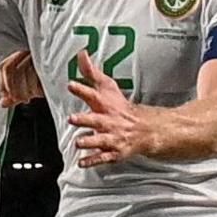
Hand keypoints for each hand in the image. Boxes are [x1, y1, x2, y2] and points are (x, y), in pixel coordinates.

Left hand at [0, 50, 44, 108]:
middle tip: (19, 99)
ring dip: (24, 89)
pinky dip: (35, 86)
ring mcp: (38, 54)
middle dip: (12, 89)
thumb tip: (3, 103)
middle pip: (11, 68)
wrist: (69, 75)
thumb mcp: (29, 88)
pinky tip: (38, 92)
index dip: (1, 83)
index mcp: (19, 56)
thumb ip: (15, 96)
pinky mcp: (49, 59)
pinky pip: (38, 72)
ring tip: (29, 97)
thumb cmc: (49, 80)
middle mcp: (27, 52)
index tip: (5, 95)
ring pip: (23, 70)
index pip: (3, 66)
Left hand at [66, 50, 151, 166]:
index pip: (93, 94)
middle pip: (97, 119)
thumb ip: (91, 72)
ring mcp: (113, 137)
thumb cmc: (120, 106)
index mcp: (106, 104)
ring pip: (101, 140)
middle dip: (85, 119)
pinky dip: (92, 161)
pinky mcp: (115, 151)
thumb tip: (81, 53)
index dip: (82, 90)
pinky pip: (103, 157)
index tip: (71, 85)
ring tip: (78, 142)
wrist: (145, 128)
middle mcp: (109, 120)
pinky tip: (82, 162)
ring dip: (90, 141)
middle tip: (72, 118)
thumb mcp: (107, 87)